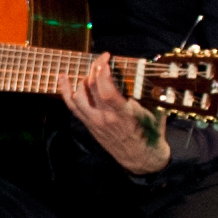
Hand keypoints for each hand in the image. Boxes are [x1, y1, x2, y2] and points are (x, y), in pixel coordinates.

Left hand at [67, 54, 171, 172]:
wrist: (141, 158)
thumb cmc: (151, 134)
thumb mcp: (154, 114)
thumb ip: (147, 96)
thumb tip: (144, 76)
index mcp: (123, 115)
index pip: (107, 91)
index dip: (103, 73)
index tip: (106, 58)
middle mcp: (105, 118)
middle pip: (92, 89)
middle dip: (95, 69)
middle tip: (102, 58)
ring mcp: (94, 122)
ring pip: (78, 97)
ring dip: (82, 79)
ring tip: (91, 70)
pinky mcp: (88, 125)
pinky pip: (73, 107)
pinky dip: (66, 91)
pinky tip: (63, 78)